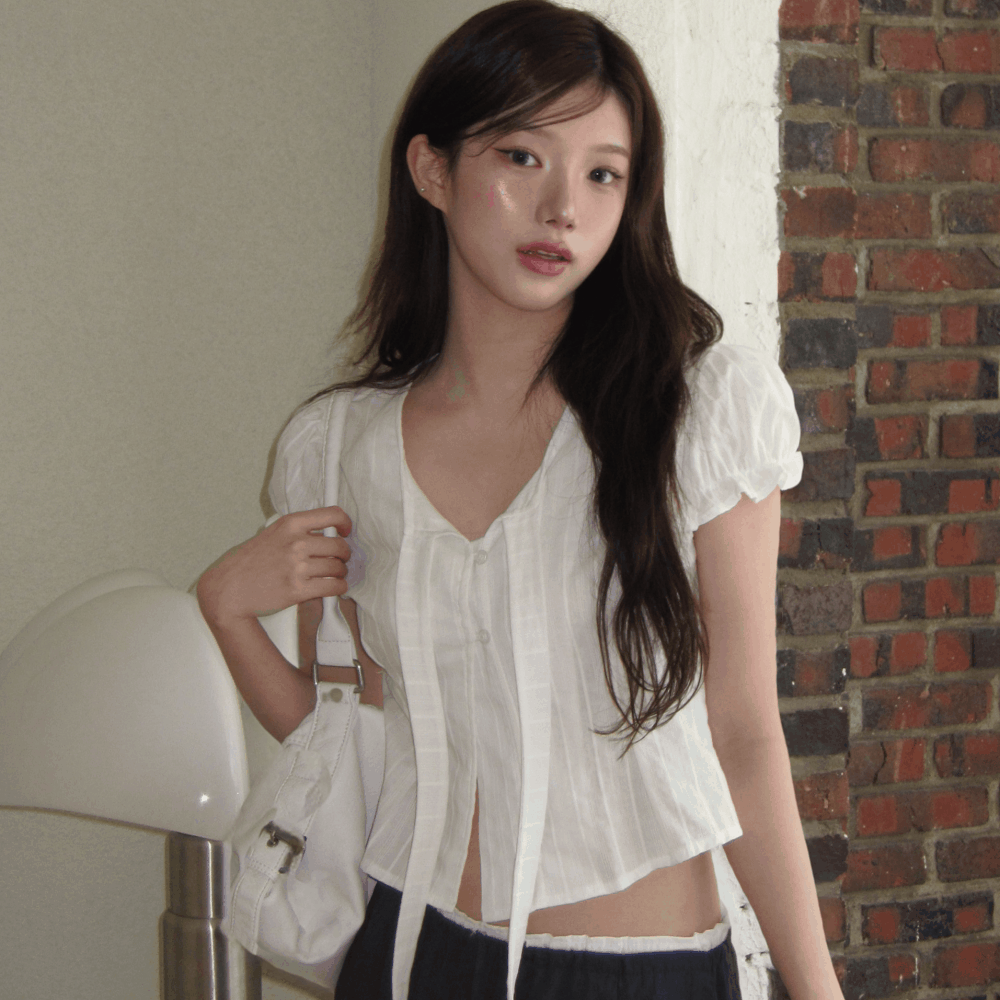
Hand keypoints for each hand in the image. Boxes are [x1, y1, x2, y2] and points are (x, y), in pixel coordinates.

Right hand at [197, 506, 352, 626]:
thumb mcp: (272, 534)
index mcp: (290, 524)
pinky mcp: (298, 590)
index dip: (345, 523)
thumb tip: (329, 535)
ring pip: (338, 568)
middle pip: (340, 546)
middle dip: (343, 555)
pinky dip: (338, 588)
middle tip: (338, 560)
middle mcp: (296, 543)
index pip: (333, 515)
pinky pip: (333, 587)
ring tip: (333, 575)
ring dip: (340, 573)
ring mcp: (297, 567)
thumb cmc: (250, 562)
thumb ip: (298, 532)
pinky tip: (333, 587)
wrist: (229, 588)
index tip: (346, 531)